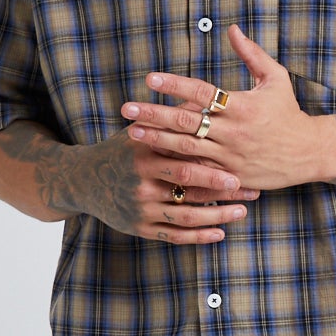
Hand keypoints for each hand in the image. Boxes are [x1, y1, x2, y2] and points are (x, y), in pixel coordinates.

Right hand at [69, 131, 260, 244]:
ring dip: (218, 215)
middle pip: (190, 186)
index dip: (215, 163)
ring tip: (242, 212)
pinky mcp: (140, 228)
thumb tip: (207, 98)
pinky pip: (175, 235)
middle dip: (222, 189)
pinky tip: (220, 233)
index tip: (241, 166)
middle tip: (250, 190)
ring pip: (187, 215)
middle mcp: (142, 181)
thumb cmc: (124, 151)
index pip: (187, 158)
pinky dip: (200, 236)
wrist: (84, 180)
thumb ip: (172, 119)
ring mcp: (141, 207)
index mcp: (145, 153)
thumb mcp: (141, 131)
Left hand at [120, 26, 335, 191]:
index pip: (202, 91)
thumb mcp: (275, 78)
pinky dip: (176, 165)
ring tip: (132, 131)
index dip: (174, 84)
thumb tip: (231, 29)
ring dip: (157, 139)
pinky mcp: (230, 176)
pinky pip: (199, 172)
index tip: (150, 78)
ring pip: (187, 147)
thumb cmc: (289, 113)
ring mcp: (231, 157)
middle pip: (187, 121)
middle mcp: (234, 131)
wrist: (310, 153)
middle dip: (154, 113)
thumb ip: (251, 54)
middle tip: (127, 107)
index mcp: (242, 105)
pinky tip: (154, 159)